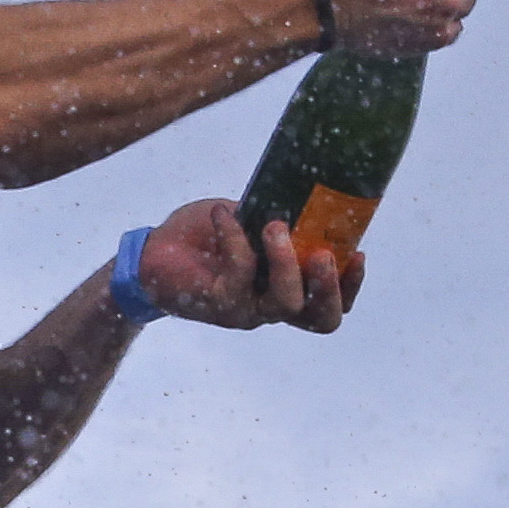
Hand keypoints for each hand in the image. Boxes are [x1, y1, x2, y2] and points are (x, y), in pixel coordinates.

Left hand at [134, 195, 359, 332]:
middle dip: (330, 287)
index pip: (328, 306)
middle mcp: (269, 306)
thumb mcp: (246, 218)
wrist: (150, 255)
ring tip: (273, 225)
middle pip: (320, 318)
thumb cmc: (203, 236)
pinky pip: (239, 272)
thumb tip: (301, 189)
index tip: (358, 253)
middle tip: (323, 253)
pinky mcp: (217, 302)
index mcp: (284, 290)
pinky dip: (235, 238)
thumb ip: (274, 213)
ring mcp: (244, 310)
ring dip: (285, 261)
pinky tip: (223, 214)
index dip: (350, 287)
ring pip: (284, 302)